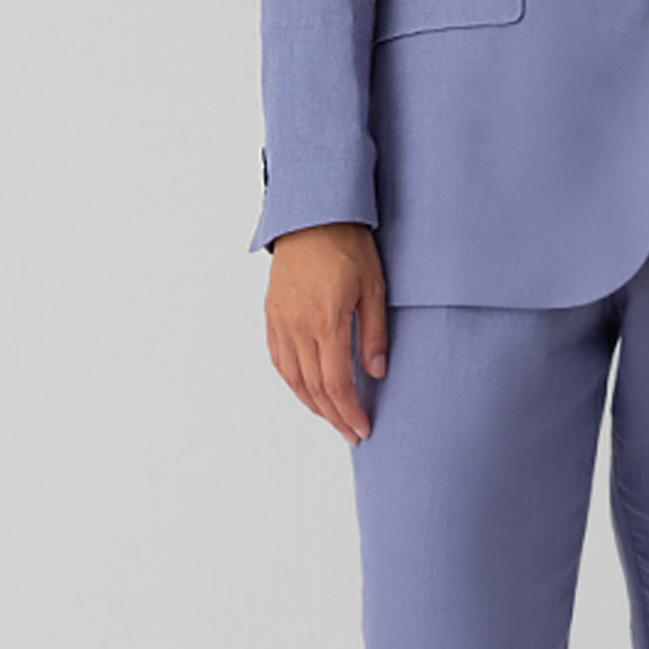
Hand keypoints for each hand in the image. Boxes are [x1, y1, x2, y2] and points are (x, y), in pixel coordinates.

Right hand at [264, 222, 387, 444]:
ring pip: (293, 378)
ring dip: (313, 404)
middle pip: (314, 387)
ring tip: (332, 418)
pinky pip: (279, 359)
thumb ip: (375, 333)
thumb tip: (377, 372)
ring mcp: (281, 321)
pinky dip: (293, 382)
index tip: (363, 428)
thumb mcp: (375, 287)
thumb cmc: (348, 245)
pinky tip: (306, 390)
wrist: (311, 215)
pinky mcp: (272, 314)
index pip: (337, 382)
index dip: (349, 411)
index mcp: (327, 320)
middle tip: (352, 433)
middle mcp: (299, 326)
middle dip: (334, 416)